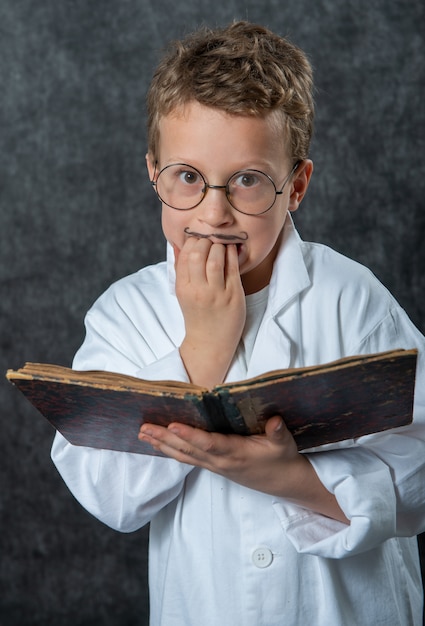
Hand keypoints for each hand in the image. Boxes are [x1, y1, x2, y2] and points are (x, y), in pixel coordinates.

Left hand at [139, 416, 347, 522]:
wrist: (284, 482)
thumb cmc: (282, 459)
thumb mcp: (285, 444)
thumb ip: (278, 432)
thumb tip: (274, 421)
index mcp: (236, 453)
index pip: (208, 444)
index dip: (190, 435)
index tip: (172, 425)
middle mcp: (221, 461)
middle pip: (188, 450)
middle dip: (165, 439)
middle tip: (144, 428)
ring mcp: (215, 466)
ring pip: (184, 455)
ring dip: (162, 445)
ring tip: (143, 434)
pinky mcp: (214, 467)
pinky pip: (188, 458)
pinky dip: (171, 450)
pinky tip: (159, 444)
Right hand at [174, 237, 245, 387]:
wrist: (210, 342)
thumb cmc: (198, 315)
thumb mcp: (184, 293)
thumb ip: (182, 270)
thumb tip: (182, 245)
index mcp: (183, 288)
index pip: (185, 254)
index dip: (193, 241)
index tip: (200, 239)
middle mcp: (198, 290)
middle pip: (198, 253)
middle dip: (206, 240)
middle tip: (212, 238)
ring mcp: (216, 293)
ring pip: (215, 258)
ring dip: (219, 245)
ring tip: (222, 244)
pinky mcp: (233, 295)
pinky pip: (232, 267)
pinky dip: (232, 254)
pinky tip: (233, 250)